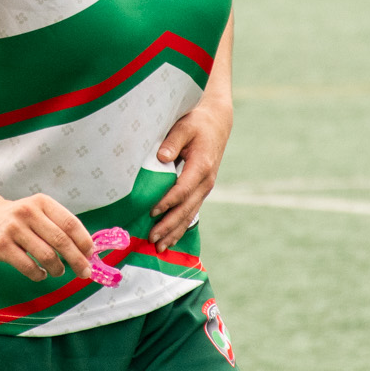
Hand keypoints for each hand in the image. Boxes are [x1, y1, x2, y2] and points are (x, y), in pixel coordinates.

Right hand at [0, 193, 96, 281]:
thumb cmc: (20, 220)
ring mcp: (13, 228)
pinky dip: (39, 274)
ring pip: (46, 256)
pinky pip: (28, 266)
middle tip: (84, 273)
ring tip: (58, 271)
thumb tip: (87, 252)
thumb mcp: (40, 213)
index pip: (70, 223)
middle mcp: (28, 212)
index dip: (84, 242)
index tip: (91, 255)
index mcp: (42, 203)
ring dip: (57, 269)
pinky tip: (41, 274)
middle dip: (77, 260)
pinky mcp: (1, 245)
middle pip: (61, 241)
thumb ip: (60, 227)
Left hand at [149, 98, 232, 250]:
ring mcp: (205, 187)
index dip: (168, 201)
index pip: (183, 189)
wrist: (217, 123)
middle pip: (186, 208)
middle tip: (152, 239)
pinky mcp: (201, 190)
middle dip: (169, 226)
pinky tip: (170, 239)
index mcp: (201, 166)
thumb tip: (161, 157)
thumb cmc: (198, 123)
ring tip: (159, 247)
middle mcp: (205, 181)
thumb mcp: (184, 126)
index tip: (152, 211)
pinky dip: (181, 226)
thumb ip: (172, 141)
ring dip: (175, 231)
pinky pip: (191, 211)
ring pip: (190, 214)